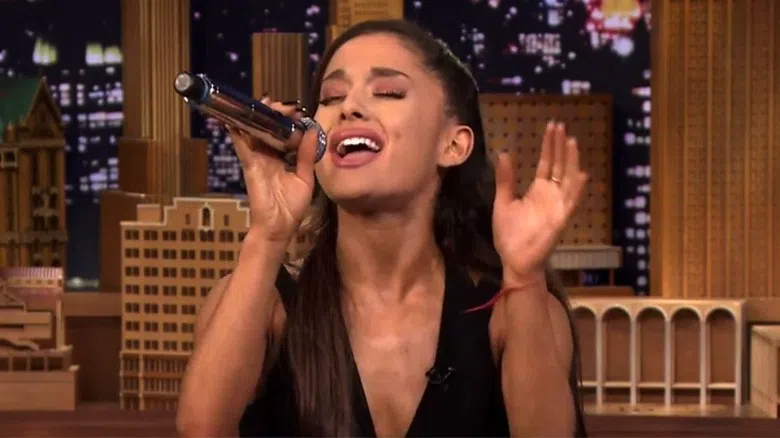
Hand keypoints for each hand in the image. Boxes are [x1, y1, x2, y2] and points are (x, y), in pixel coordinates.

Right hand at [227, 97, 318, 242]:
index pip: (283, 135)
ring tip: (265, 102)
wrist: (278, 227)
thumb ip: (306, 155)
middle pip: (267, 129)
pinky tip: (235, 118)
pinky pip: (242, 146)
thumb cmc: (292, 208)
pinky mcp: (250, 165)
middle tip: (282, 104)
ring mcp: (257, 160)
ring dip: (258, 117)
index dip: (288, 121)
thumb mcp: (305, 179)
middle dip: (274, 114)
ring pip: (254, 133)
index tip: (297, 111)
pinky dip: (237, 132)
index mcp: (283, 159)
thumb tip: (312, 131)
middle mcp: (268, 156)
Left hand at [492, 121, 587, 283]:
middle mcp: (551, 195)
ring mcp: (558, 206)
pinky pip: (571, 201)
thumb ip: (506, 179)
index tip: (552, 126)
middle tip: (560, 125)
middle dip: (560, 146)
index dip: (549, 145)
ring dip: (570, 160)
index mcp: (537, 190)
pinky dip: (576, 188)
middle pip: (559, 165)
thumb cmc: (509, 235)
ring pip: (568, 178)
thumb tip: (505, 153)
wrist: (514, 260)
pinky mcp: (561, 218)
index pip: (546, 162)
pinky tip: (581, 172)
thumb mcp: (503, 202)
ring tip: (571, 141)